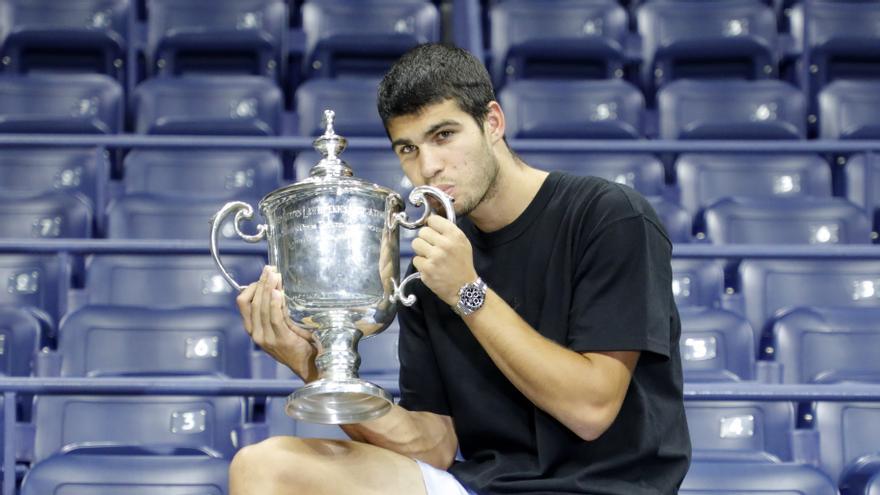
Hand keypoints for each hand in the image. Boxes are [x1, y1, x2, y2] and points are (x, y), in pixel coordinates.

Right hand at [237, 265, 318, 381]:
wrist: (308, 364)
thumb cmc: (297, 342)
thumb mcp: (281, 325)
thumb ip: (275, 310)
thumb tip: (276, 286)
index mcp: (253, 328)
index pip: (243, 303)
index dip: (252, 287)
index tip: (264, 276)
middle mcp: (256, 333)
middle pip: (253, 302)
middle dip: (261, 282)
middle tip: (270, 269)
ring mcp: (266, 338)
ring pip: (262, 308)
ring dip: (268, 288)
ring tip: (275, 275)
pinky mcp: (280, 339)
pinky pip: (274, 318)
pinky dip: (274, 303)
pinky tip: (278, 292)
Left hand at [411, 215, 477, 306]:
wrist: (464, 288)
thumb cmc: (462, 264)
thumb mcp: (463, 243)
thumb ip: (448, 231)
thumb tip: (430, 221)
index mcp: (455, 235)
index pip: (433, 220)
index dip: (431, 226)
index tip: (433, 232)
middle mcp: (445, 244)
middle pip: (422, 232)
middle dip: (425, 239)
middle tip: (432, 247)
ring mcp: (435, 257)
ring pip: (415, 243)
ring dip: (421, 250)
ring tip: (430, 257)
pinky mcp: (426, 269)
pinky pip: (415, 259)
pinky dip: (421, 264)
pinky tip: (430, 268)